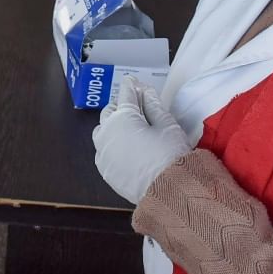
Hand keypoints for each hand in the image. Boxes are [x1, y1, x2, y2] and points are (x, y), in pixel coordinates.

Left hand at [92, 76, 190, 203]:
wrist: (168, 192)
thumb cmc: (171, 154)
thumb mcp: (168, 125)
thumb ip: (153, 105)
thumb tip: (145, 91)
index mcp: (123, 117)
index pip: (125, 94)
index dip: (131, 86)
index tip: (133, 81)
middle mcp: (107, 132)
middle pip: (110, 111)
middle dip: (121, 106)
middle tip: (136, 108)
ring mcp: (103, 152)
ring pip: (102, 131)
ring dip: (112, 126)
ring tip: (128, 129)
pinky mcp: (104, 170)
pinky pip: (103, 151)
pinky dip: (111, 145)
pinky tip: (125, 149)